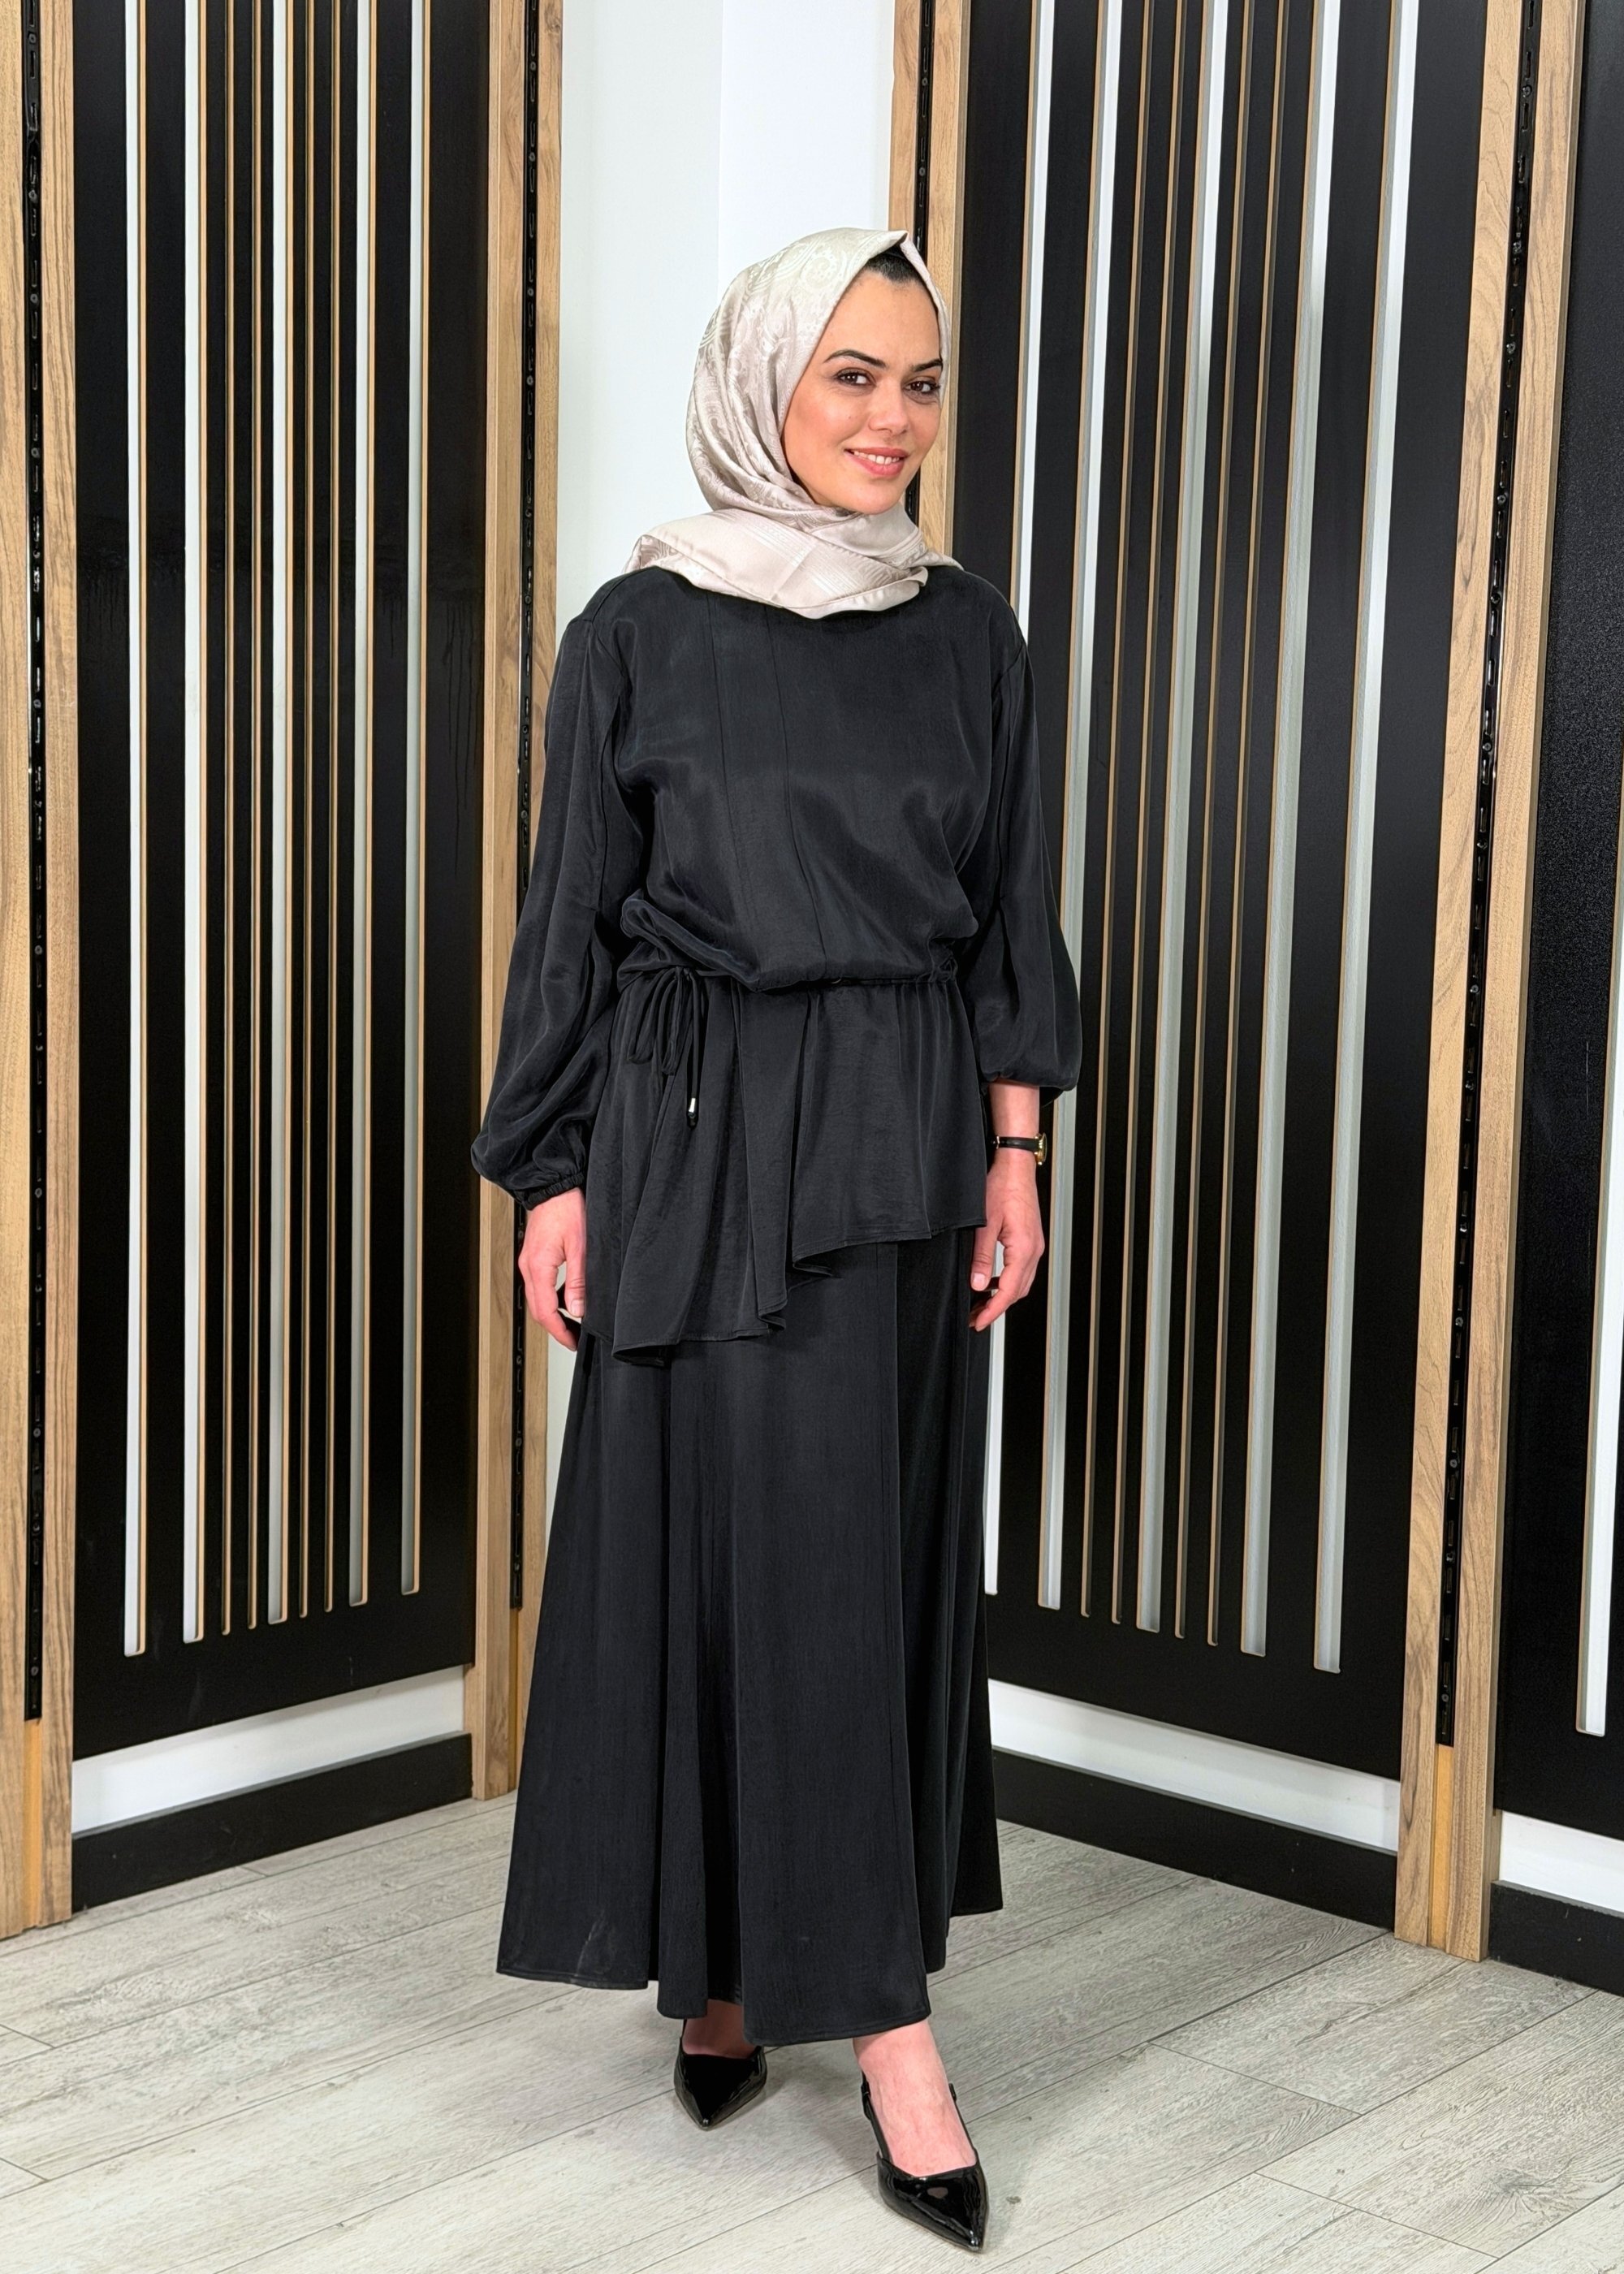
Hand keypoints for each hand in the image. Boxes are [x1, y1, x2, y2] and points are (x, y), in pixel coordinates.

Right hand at [519, 1188, 586, 1351]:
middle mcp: (528, 1265)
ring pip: (537, 1297)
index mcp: (537, 1266)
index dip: (559, 1332)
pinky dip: (552, 1296)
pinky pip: (539, 1284)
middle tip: (573, 1338)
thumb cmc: (567, 1208)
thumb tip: (577, 1310)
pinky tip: (567, 1296)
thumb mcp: (580, 1246)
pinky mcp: (534, 1254)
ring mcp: (528, 1260)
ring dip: (553, 1312)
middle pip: (537, 1308)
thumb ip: (578, 1281)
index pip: (545, 1311)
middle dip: (555, 1327)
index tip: (572, 1342)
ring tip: (573, 1321)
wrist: (554, 1185)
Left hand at [969, 1152, 1043, 1331]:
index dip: (993, 1311)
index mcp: (1024, 1249)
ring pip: (1022, 1282)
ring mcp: (1035, 1245)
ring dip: (1003, 1295)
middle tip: (976, 1318)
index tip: (979, 1323)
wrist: (1015, 1167)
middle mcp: (1034, 1250)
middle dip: (997, 1308)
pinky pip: (1022, 1269)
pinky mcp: (1031, 1240)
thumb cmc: (1002, 1187)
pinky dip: (1008, 1281)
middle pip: (1018, 1291)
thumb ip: (982, 1257)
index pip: (1009, 1291)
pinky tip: (993, 1281)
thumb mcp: (985, 1224)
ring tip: (981, 1304)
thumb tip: (979, 1284)